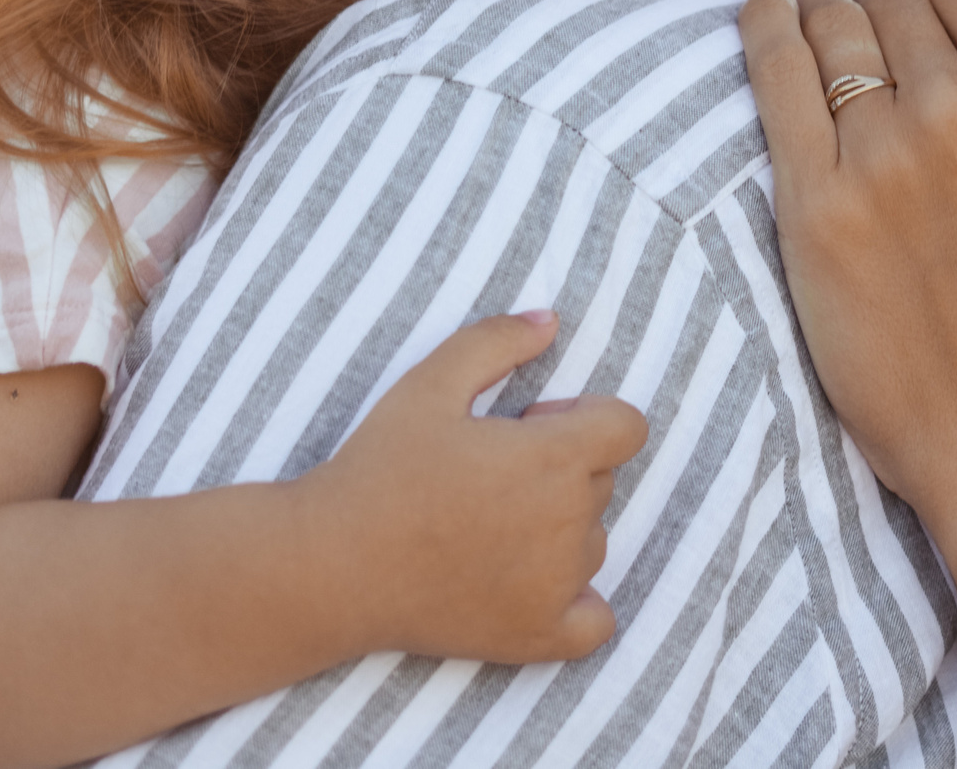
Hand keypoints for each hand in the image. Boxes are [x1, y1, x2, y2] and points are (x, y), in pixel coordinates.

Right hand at [300, 312, 647, 662]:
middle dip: (563, 468)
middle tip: (491, 474)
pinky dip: (577, 603)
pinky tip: (532, 584)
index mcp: (555, 457)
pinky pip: (597, 621)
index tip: (531, 426)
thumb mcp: (430, 383)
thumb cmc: (379, 470)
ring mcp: (558, 585)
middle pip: (603, 481)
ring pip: (593, 542)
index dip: (586, 416)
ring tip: (489, 525)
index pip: (627, 426)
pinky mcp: (537, 635)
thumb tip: (550, 321)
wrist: (329, 565)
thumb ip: (497, 340)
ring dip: (560, 529)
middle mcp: (569, 522)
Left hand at [737, 0, 956, 559]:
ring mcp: (891, 148)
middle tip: (852, 34)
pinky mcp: (820, 199)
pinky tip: (758, 9)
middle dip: (873, 17)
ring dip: (815, 13)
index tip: (910, 34)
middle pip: (892, 4)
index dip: (932, 9)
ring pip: (833, 31)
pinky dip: (761, 28)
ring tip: (797, 4)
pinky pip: (777, 75)